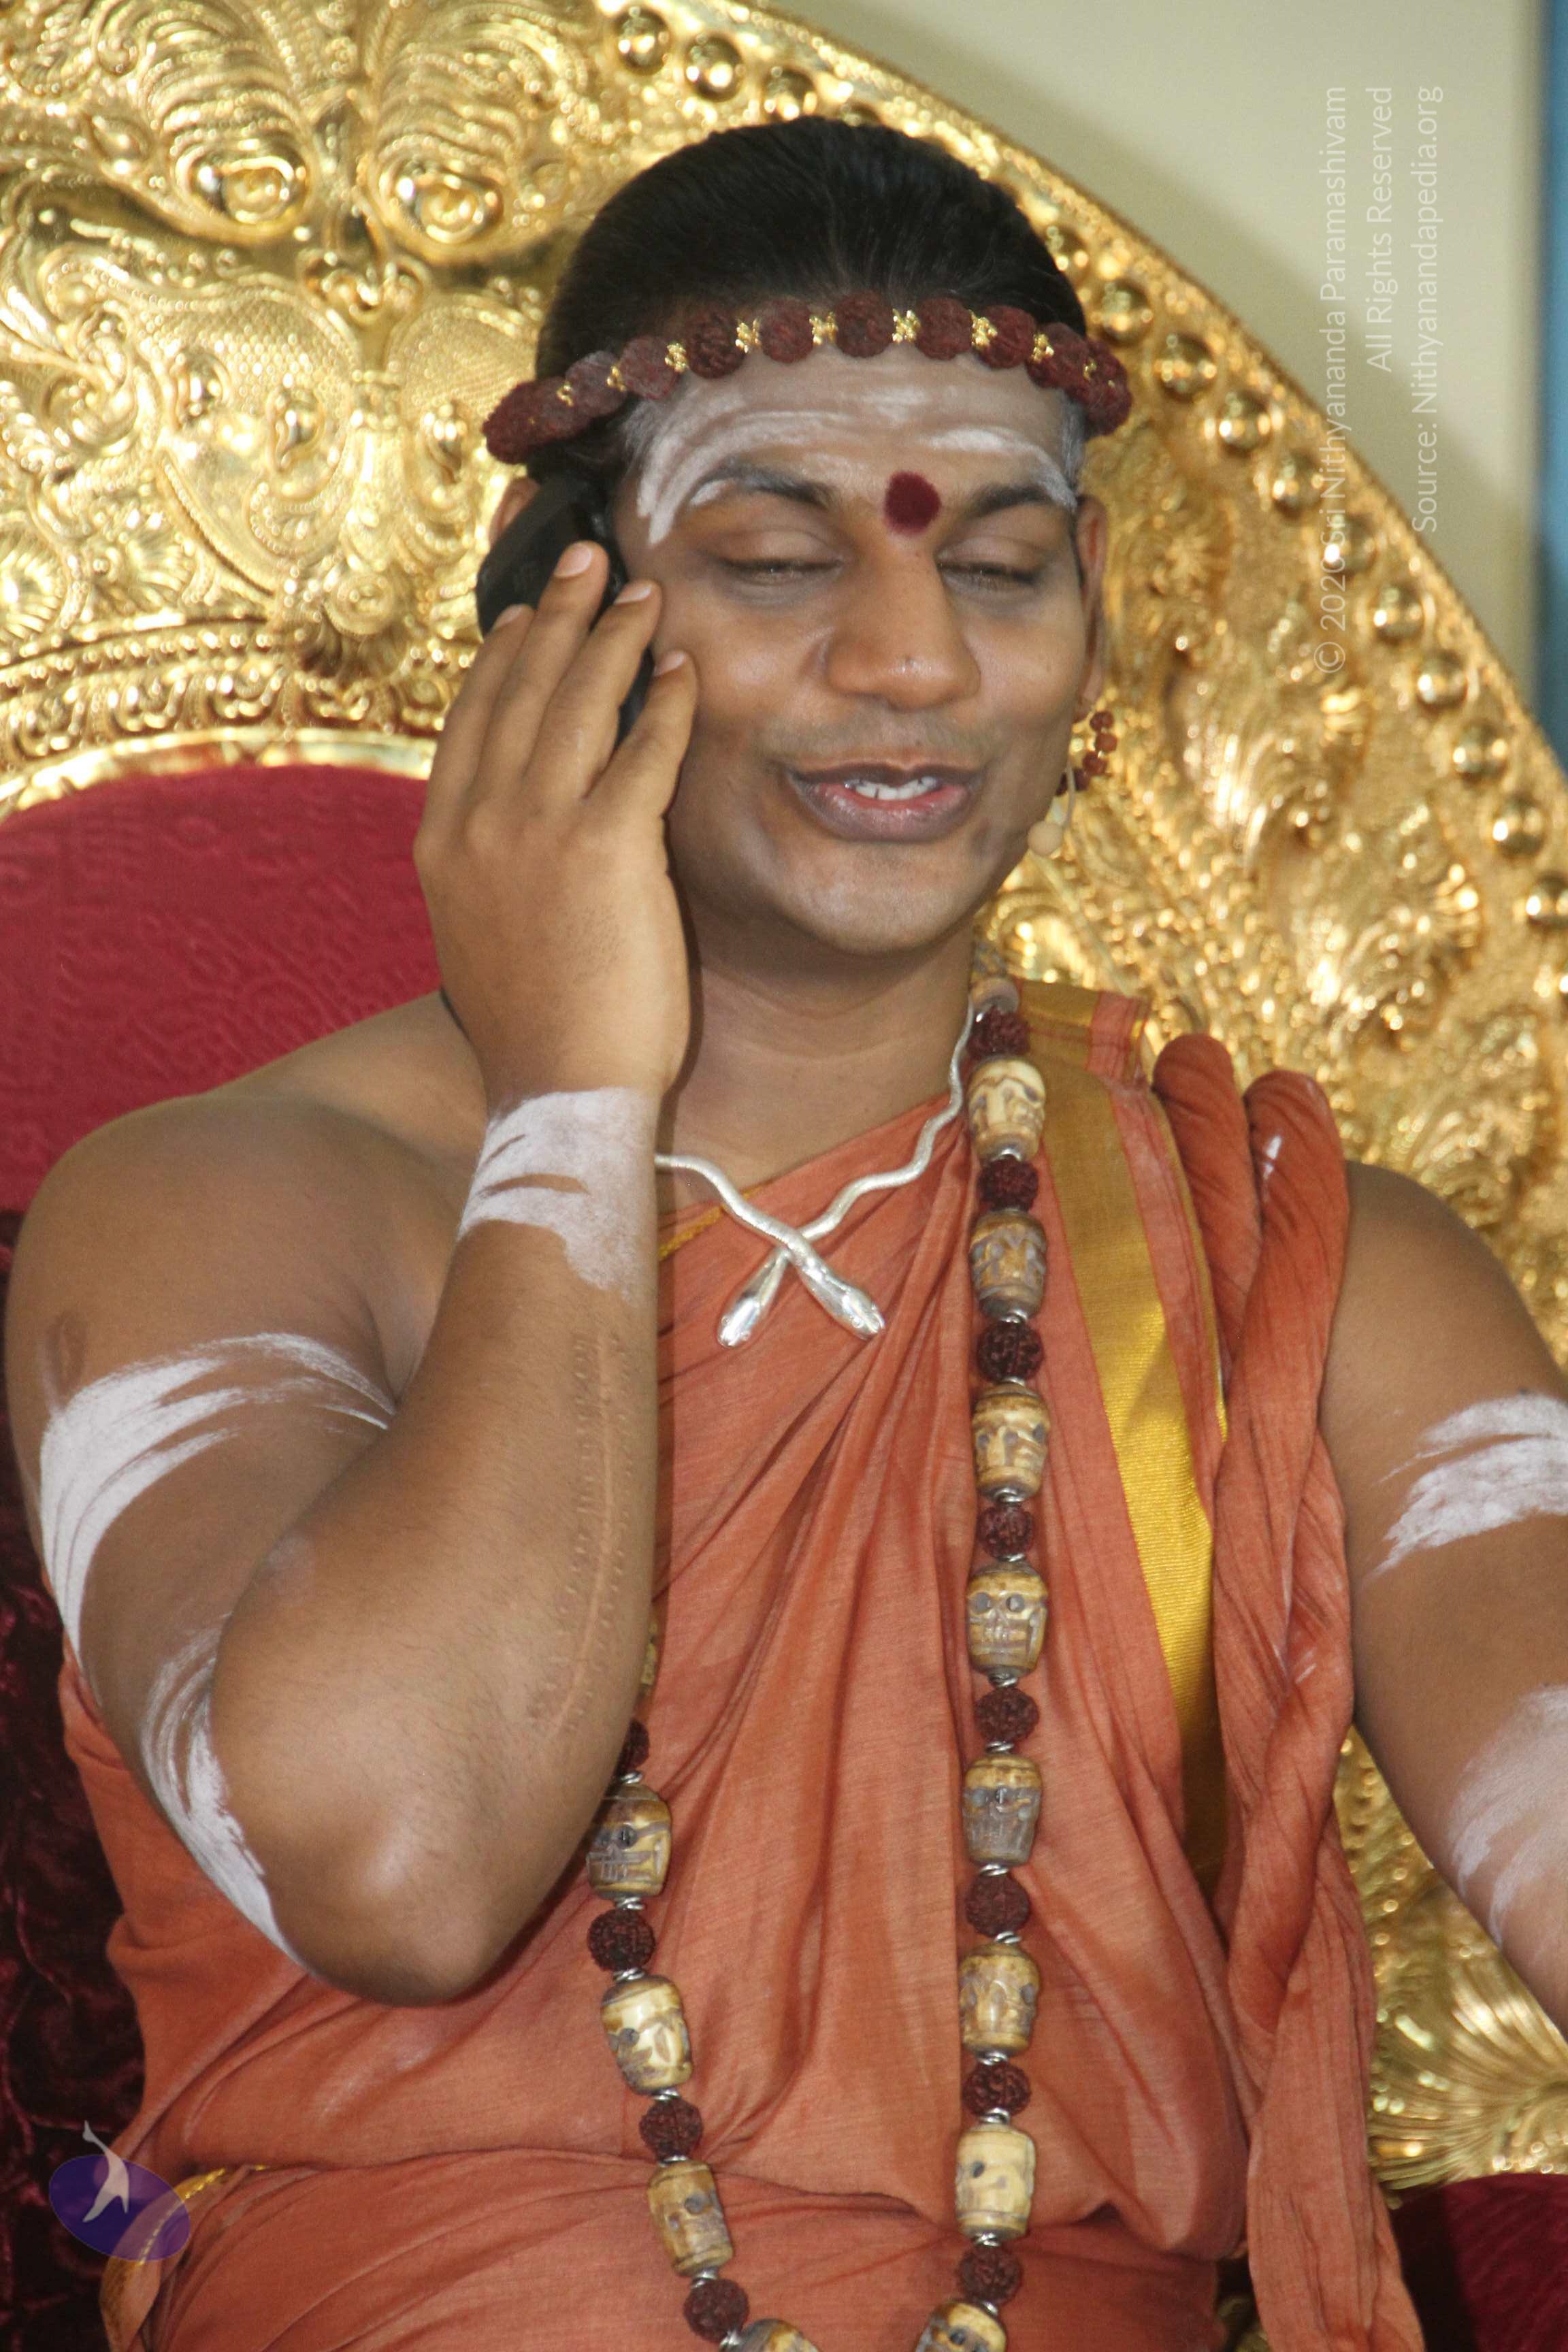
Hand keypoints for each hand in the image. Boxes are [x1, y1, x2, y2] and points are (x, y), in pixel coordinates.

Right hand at [416, 539, 698, 1104]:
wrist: (557, 1092)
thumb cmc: (534, 1032)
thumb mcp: (482, 937)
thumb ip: (493, 872)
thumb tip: (518, 837)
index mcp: (441, 845)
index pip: (470, 723)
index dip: (501, 658)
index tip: (524, 615)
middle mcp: (479, 824)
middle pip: (520, 691)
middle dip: (557, 616)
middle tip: (588, 562)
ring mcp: (537, 831)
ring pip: (578, 704)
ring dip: (613, 638)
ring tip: (642, 595)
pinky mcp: (606, 847)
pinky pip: (642, 752)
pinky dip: (666, 705)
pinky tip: (684, 671)